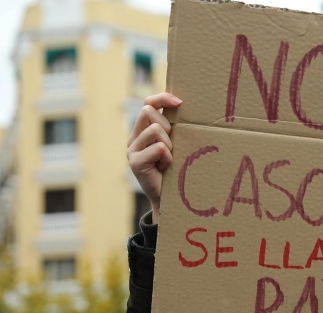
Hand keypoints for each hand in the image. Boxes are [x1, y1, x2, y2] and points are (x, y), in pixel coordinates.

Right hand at [127, 93, 181, 224]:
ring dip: (169, 144)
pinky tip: (166, 167)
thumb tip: (186, 106)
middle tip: (172, 146)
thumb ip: (175, 128)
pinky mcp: (135, 162)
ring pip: (155, 129)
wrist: (170, 198)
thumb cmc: (177, 169)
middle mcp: (135, 137)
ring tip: (169, 159)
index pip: (149, 103)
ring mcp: (132, 149)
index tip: (180, 103)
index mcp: (144, 129)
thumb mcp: (177, 144)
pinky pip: (157, 148)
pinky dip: (167, 157)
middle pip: (149, 111)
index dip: (163, 98)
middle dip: (167, 126)